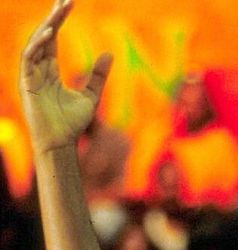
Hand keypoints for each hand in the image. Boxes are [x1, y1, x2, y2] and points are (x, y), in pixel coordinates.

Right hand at [20, 0, 112, 152]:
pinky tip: (50, 33)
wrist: (61, 144)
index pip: (53, 39)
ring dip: (47, 26)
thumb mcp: (91, 97)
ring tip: (59, 11)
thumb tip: (109, 53)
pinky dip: (38, 44)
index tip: (69, 3)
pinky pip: (29, 57)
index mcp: (50, 71)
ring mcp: (30, 75)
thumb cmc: (73, 125)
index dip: (60, 20)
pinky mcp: (26, 83)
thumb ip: (99, 77)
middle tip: (65, 0)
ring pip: (36, 43)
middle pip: (44, 36)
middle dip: (54, 17)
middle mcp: (38, 69)